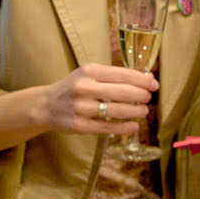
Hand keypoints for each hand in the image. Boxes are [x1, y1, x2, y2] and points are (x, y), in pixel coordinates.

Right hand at [40, 62, 156, 135]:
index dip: (143, 80)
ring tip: (143, 112)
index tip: (154, 85)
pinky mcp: (79, 125)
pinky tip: (133, 127)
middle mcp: (84, 87)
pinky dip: (124, 128)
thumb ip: (115, 76)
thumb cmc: (74, 88)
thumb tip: (147, 79)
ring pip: (118, 111)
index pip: (124, 74)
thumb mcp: (90, 74)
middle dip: (142, 96)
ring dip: (137, 112)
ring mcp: (81, 107)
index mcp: (89, 71)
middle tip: (148, 99)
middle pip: (124, 92)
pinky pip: (107, 127)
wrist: (46, 105)